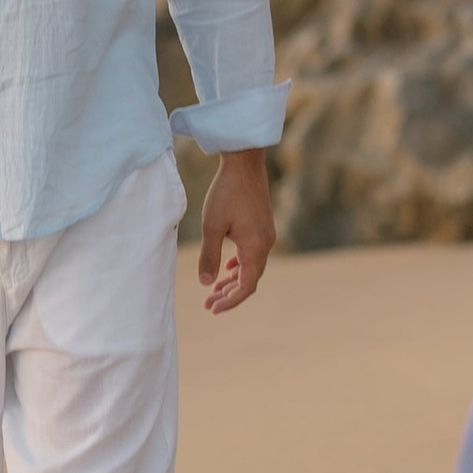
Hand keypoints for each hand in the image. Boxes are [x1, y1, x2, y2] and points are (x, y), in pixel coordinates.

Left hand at [197, 149, 275, 314]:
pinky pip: (253, 254)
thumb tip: (206, 283)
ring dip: (234, 280)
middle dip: (230, 294)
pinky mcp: (263, 226)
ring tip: (215, 290)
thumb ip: (209, 257)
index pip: (246, 286)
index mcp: (255, 248)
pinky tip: (228, 267)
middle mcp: (265, 244)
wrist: (244, 163)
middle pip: (250, 279)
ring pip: (251, 267)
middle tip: (209, 304)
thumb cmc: (226, 193)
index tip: (213, 309)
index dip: (230, 301)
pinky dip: (240, 265)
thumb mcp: (211, 227)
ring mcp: (266, 235)